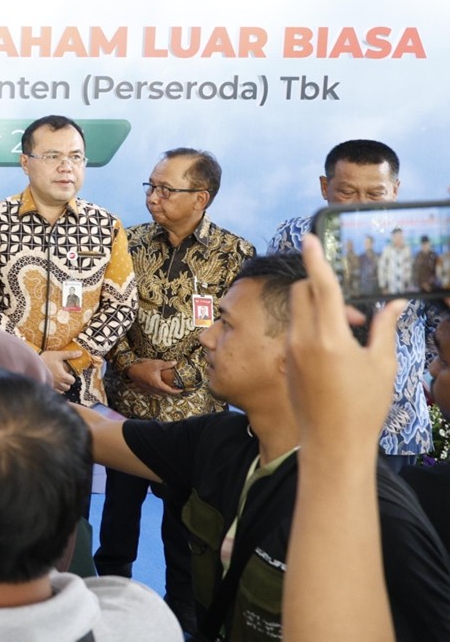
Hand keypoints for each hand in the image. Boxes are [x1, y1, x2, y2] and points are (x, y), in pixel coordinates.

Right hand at [40, 349, 83, 392]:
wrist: (32, 363)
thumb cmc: (46, 358)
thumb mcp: (58, 355)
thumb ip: (70, 355)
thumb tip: (80, 353)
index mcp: (62, 376)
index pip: (72, 381)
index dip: (71, 377)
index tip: (68, 373)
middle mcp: (58, 383)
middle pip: (67, 387)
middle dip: (67, 382)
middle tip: (63, 376)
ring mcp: (52, 386)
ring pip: (61, 391)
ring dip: (62, 387)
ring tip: (59, 380)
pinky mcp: (46, 387)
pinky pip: (54, 392)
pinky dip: (56, 389)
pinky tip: (53, 383)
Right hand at [125, 359, 181, 395]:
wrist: (130, 369)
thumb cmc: (144, 366)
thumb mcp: (157, 364)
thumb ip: (167, 364)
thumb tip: (175, 362)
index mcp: (158, 385)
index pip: (170, 391)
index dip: (177, 391)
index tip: (181, 389)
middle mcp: (153, 389)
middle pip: (165, 394)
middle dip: (171, 392)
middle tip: (176, 389)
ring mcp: (148, 390)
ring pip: (158, 395)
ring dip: (164, 393)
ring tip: (168, 389)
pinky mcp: (144, 388)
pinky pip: (152, 393)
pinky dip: (157, 393)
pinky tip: (158, 390)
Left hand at [287, 234, 401, 456]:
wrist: (331, 444)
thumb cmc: (363, 407)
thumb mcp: (382, 365)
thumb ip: (384, 328)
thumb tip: (396, 303)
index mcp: (328, 337)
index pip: (321, 287)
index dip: (316, 259)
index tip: (310, 238)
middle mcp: (303, 339)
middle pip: (303, 292)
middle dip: (324, 288)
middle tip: (354, 313)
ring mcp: (291, 350)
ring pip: (298, 311)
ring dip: (320, 308)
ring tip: (350, 334)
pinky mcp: (287, 361)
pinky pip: (295, 330)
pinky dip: (313, 326)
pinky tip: (336, 349)